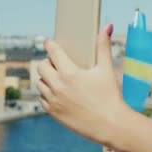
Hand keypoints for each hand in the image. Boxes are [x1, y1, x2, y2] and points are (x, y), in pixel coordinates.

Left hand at [37, 24, 127, 144]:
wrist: (110, 125)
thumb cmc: (111, 96)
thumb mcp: (107, 69)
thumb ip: (103, 46)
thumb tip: (107, 26)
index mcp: (70, 73)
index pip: (52, 52)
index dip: (49, 44)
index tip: (48, 42)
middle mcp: (58, 86)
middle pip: (41, 66)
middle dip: (47, 62)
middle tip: (56, 62)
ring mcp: (54, 101)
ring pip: (40, 83)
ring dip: (46, 78)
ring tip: (57, 76)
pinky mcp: (53, 113)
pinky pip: (42, 99)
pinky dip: (47, 93)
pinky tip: (57, 91)